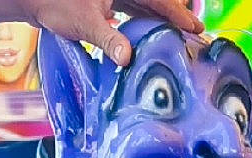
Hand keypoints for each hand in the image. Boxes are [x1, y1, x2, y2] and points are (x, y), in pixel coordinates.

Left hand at [24, 0, 201, 63]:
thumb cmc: (55, 5)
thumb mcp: (84, 23)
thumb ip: (108, 39)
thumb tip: (127, 58)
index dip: (176, 13)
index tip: (194, 27)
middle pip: (153, 1)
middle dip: (173, 16)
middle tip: (195, 32)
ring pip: (143, 6)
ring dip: (160, 20)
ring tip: (178, 36)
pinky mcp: (104, 2)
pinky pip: (130, 10)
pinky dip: (142, 22)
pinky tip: (152, 34)